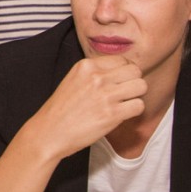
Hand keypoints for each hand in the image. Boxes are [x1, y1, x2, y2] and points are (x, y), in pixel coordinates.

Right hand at [25, 56, 145, 162]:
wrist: (49, 132)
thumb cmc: (61, 110)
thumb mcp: (73, 80)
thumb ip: (94, 73)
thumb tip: (120, 72)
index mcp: (86, 66)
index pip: (122, 59)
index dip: (124, 72)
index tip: (118, 83)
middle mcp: (97, 77)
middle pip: (135, 70)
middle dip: (133, 82)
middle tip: (124, 94)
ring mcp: (105, 95)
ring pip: (141, 86)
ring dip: (135, 96)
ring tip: (123, 104)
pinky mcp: (112, 114)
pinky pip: (139, 106)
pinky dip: (134, 112)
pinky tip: (121, 115)